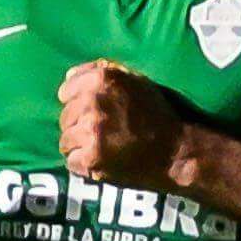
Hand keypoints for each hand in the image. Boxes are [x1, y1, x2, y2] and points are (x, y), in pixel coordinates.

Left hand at [61, 61, 190, 188]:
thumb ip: (103, 74)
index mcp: (101, 79)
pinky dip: (84, 165)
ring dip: (81, 147)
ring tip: (104, 149)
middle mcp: (92, 102)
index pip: (66, 91)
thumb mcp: (135, 82)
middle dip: (79, 126)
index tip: (93, 113)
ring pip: (66, 141)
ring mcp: (90, 131)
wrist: (175, 151)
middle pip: (65, 117)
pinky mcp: (91, 157)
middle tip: (104, 134)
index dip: (78, 104)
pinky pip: (72, 162)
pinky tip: (103, 162)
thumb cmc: (157, 115)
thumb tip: (69, 76)